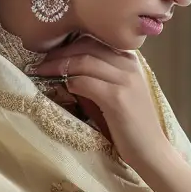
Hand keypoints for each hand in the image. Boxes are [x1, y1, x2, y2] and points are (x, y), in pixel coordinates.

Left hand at [30, 36, 168, 171]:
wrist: (151, 150)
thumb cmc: (129, 126)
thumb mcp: (113, 95)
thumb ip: (96, 79)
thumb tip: (65, 71)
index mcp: (129, 60)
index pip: (94, 41)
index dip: (68, 45)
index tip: (49, 54)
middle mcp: (129, 65)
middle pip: (87, 46)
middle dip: (59, 53)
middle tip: (39, 63)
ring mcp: (125, 80)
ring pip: (84, 61)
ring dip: (58, 66)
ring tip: (41, 72)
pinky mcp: (118, 98)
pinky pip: (85, 82)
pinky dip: (69, 82)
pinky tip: (60, 87)